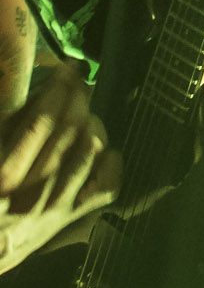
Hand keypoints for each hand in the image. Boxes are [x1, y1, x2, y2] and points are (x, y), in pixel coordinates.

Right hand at [0, 61, 120, 273]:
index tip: (66, 68)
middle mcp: (29, 194)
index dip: (58, 89)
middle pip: (67, 132)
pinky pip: (104, 186)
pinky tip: (99, 147)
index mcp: (3, 176)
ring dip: (90, 122)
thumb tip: (23, 91)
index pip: (39, 123)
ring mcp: (53, 208)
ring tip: (83, 110)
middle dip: (76, 97)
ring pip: (88, 151)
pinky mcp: (68, 219)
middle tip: (78, 80)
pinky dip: (108, 161)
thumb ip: (6, 126)